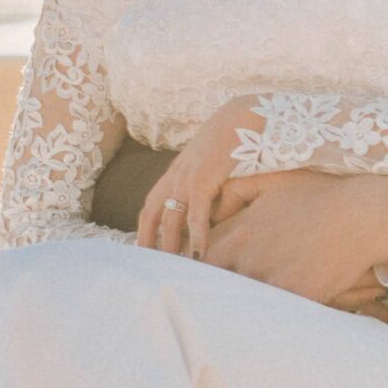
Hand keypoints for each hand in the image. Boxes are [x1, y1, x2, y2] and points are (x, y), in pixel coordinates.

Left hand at [137, 99, 261, 258]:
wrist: (243, 117)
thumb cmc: (233, 143)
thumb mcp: (214, 170)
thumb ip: (208, 194)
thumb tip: (210, 221)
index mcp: (175, 174)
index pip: (150, 208)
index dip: (144, 231)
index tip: (144, 254)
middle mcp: (175, 176)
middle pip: (153, 216)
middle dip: (150, 243)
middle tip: (152, 270)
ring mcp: (186, 177)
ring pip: (170, 219)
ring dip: (171, 246)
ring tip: (174, 269)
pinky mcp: (203, 178)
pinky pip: (195, 214)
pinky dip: (195, 237)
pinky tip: (198, 256)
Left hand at [197, 172, 387, 309]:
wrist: (361, 216)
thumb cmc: (320, 196)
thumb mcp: (274, 184)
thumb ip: (238, 193)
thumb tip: (216, 203)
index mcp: (241, 234)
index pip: (203, 263)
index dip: (203, 273)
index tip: (204, 279)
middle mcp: (251, 259)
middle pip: (221, 287)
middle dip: (220, 294)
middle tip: (217, 304)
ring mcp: (273, 280)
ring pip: (247, 304)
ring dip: (247, 308)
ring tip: (243, 319)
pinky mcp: (298, 297)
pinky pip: (277, 314)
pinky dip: (276, 317)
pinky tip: (277, 319)